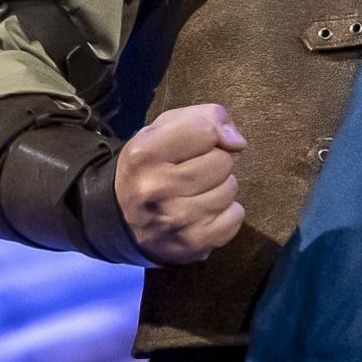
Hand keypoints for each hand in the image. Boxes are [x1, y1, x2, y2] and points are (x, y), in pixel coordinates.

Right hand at [114, 103, 246, 263]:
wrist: (124, 220)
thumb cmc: (150, 168)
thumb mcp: (164, 130)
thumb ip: (204, 117)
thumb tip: (237, 142)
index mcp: (144, 154)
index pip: (205, 131)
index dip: (206, 135)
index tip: (194, 146)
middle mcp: (157, 188)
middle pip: (222, 162)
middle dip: (214, 162)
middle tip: (193, 172)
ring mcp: (176, 220)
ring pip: (230, 189)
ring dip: (220, 187)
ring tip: (197, 192)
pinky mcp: (194, 243)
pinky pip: (235, 217)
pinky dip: (226, 213)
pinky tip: (204, 212)